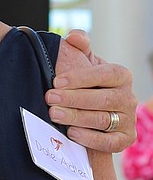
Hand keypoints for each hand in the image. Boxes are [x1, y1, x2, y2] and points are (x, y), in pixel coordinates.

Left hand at [45, 29, 137, 151]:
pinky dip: (90, 138)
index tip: (56, 81)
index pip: (106, 74)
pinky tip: (71, 133)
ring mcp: (128, 120)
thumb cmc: (86, 84)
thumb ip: (80, 46)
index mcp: (122, 76)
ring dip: (77, 117)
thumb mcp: (84, 62)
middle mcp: (129, 98)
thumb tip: (74, 37)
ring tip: (54, 114)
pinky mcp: (125, 139)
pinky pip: (109, 142)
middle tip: (49, 98)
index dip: (81, 78)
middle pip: (103, 99)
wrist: (92, 114)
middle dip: (74, 99)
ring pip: (103, 120)